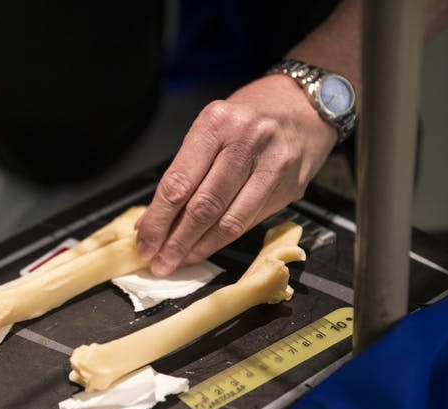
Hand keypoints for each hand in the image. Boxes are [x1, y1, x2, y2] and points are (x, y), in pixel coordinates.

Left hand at [136, 74, 336, 275]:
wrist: (303, 105)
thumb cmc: (246, 119)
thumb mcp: (210, 130)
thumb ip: (183, 172)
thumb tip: (153, 220)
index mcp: (217, 123)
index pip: (179, 183)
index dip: (158, 220)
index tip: (144, 242)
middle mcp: (247, 142)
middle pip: (203, 206)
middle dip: (176, 241)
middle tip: (159, 263)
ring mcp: (274, 165)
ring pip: (230, 221)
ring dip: (199, 248)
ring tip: (178, 262)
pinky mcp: (292, 187)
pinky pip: (250, 222)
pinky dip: (223, 240)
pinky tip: (206, 248)